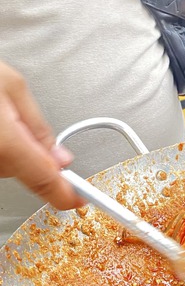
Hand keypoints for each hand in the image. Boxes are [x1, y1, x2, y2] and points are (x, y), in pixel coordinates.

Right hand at [0, 62, 83, 209]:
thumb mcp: (12, 86)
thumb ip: (37, 125)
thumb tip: (59, 156)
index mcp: (4, 141)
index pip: (42, 179)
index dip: (62, 193)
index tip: (76, 199)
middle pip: (18, 170)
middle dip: (26, 150)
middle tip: (11, 117)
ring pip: (1, 166)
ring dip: (5, 146)